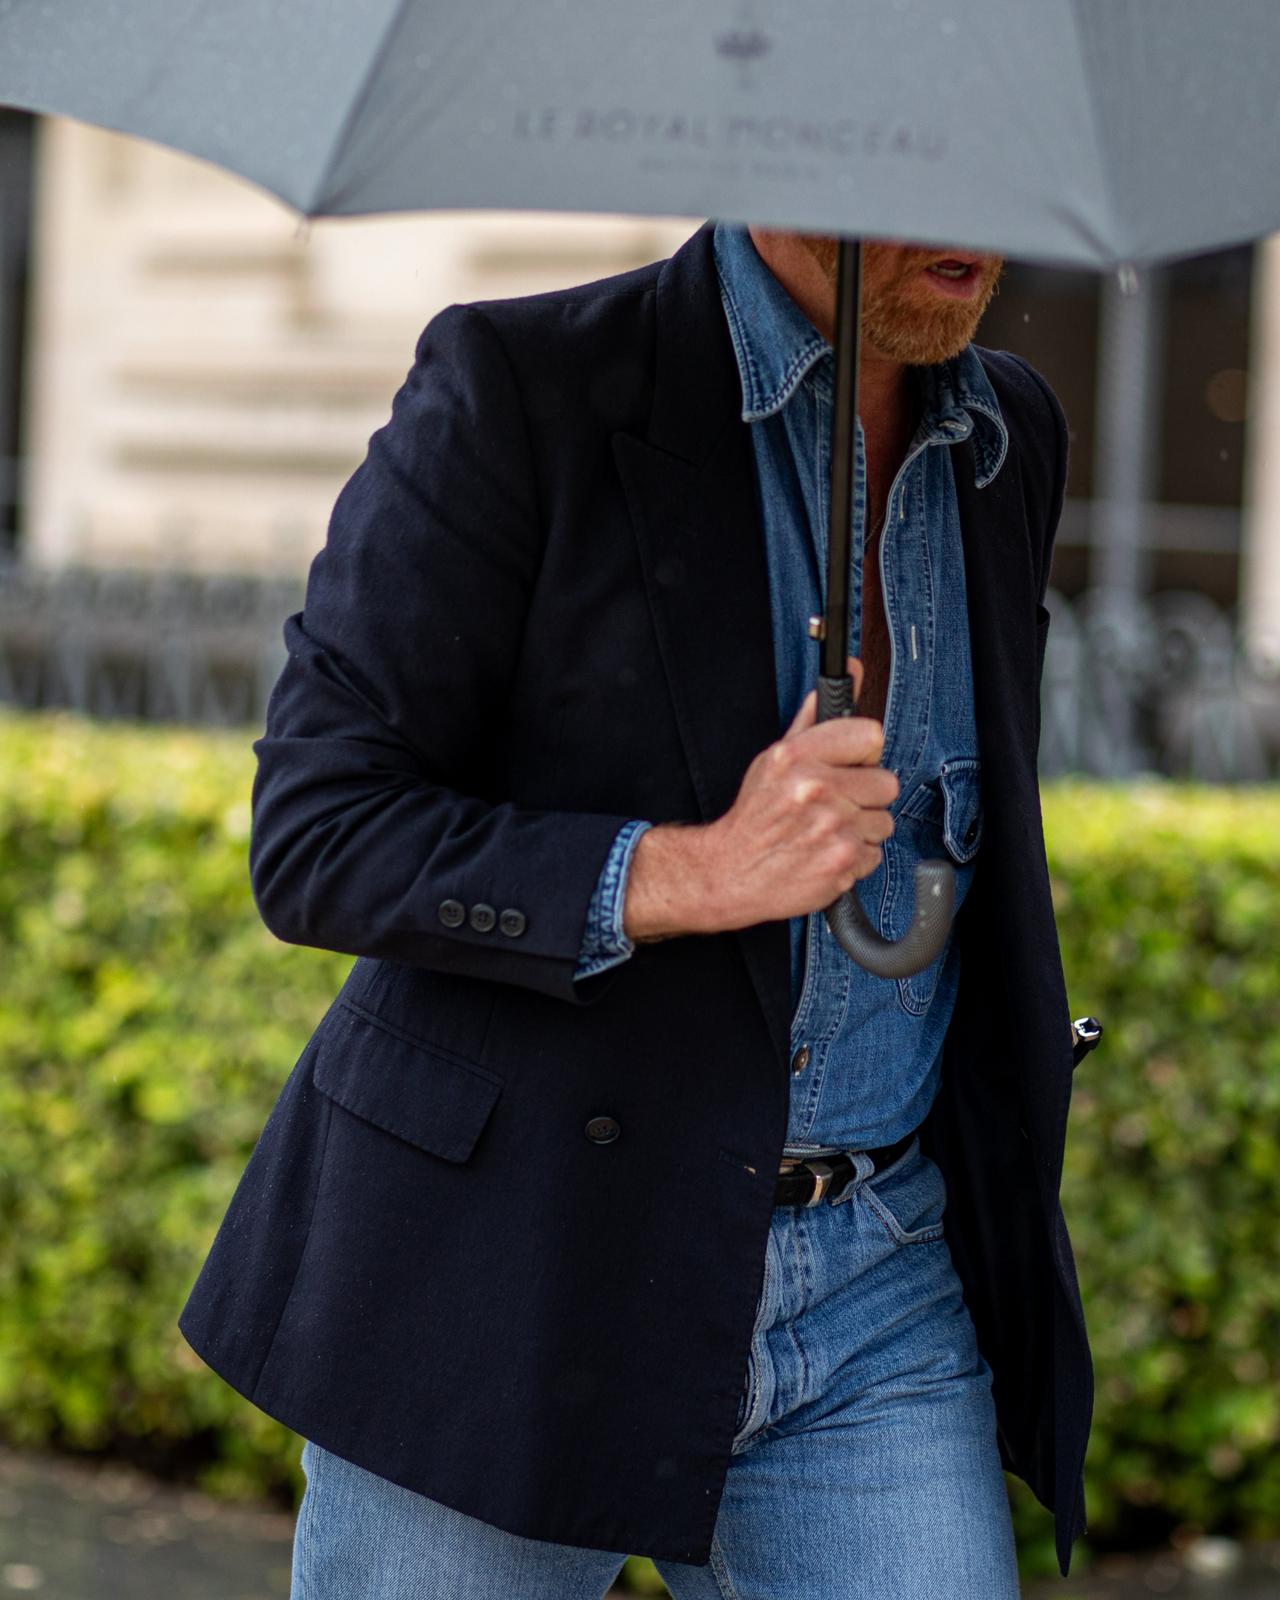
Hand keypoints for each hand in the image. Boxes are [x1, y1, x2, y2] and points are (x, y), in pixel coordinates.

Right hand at [622, 657, 897, 939]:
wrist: (731, 873)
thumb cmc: (756, 816)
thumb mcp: (774, 760)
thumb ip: (814, 719)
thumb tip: (848, 670)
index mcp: (797, 756)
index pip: (871, 736)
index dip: (863, 754)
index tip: (850, 766)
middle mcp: (815, 789)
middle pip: (886, 783)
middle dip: (865, 796)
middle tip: (836, 804)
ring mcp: (832, 828)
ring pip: (883, 822)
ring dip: (861, 830)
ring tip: (827, 831)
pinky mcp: (842, 862)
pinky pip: (874, 854)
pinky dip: (855, 858)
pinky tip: (827, 854)